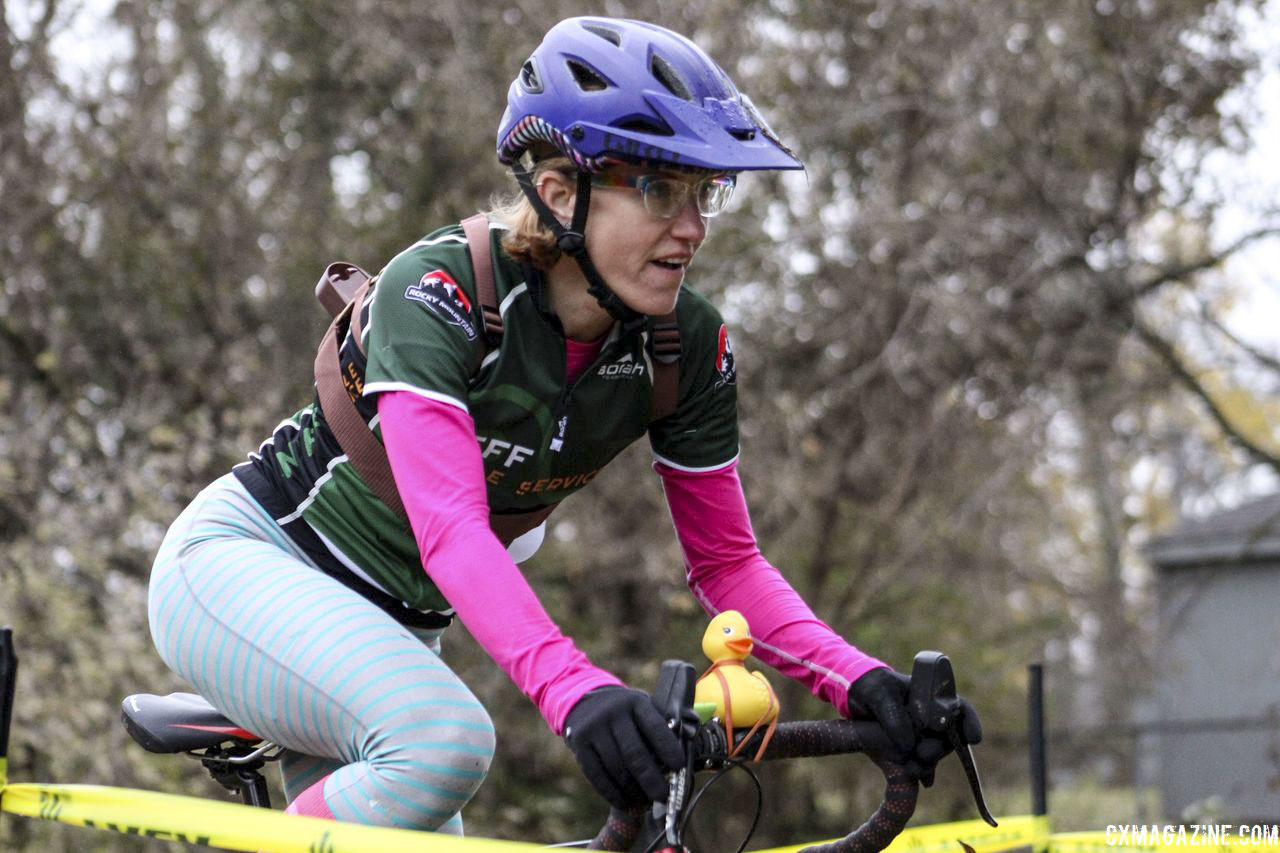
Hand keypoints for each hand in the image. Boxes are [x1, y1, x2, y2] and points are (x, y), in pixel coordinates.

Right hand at [564, 686, 685, 807]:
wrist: (585, 701)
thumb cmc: (625, 712)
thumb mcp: (642, 708)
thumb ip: (660, 726)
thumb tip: (679, 758)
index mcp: (636, 702)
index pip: (655, 727)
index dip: (668, 749)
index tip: (679, 767)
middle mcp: (613, 713)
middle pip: (634, 753)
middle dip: (651, 779)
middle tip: (663, 796)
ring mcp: (594, 728)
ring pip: (616, 767)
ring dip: (632, 790)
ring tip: (645, 803)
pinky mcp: (579, 743)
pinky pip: (596, 774)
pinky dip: (611, 792)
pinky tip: (623, 802)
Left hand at [848, 667, 982, 785]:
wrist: (855, 698)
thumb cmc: (872, 687)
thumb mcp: (879, 694)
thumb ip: (894, 716)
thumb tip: (909, 746)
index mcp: (932, 695)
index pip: (960, 708)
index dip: (970, 723)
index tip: (973, 739)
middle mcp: (932, 716)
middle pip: (948, 736)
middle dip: (940, 748)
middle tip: (923, 754)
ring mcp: (923, 733)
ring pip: (935, 751)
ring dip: (928, 763)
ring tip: (912, 770)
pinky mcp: (911, 748)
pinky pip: (922, 763)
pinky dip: (922, 772)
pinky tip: (920, 780)